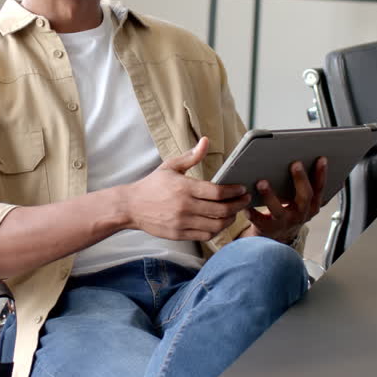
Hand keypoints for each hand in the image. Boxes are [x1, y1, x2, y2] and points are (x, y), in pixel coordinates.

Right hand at [125, 137, 251, 242]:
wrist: (131, 206)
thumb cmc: (152, 185)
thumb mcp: (170, 166)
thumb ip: (191, 156)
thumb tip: (206, 141)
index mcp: (184, 187)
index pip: (217, 192)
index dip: (234, 191)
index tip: (242, 189)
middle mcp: (185, 206)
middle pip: (221, 210)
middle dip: (238, 205)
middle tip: (245, 200)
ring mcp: (182, 222)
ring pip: (216, 225)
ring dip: (230, 219)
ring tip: (234, 212)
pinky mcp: (179, 234)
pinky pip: (205, 235)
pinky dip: (217, 230)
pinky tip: (220, 222)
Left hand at [245, 156, 326, 244]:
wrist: (275, 236)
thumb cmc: (287, 210)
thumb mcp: (299, 200)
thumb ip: (301, 183)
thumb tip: (299, 156)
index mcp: (311, 206)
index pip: (319, 188)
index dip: (321, 174)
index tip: (321, 158)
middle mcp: (301, 214)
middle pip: (304, 197)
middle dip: (300, 179)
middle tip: (295, 164)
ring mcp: (284, 222)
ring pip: (278, 210)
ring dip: (270, 195)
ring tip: (262, 182)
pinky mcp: (267, 228)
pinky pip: (258, 220)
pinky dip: (251, 211)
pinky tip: (246, 202)